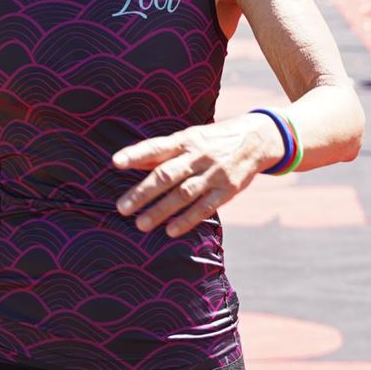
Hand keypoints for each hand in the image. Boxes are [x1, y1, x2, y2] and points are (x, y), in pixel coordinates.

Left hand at [112, 116, 279, 237]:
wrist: (255, 140)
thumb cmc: (211, 141)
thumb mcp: (188, 138)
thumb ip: (161, 152)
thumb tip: (131, 162)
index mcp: (185, 140)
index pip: (156, 147)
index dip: (136, 154)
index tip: (115, 162)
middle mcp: (198, 156)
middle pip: (167, 175)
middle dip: (143, 192)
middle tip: (121, 208)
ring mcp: (214, 173)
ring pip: (183, 194)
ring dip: (161, 210)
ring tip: (141, 224)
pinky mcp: (227, 190)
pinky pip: (205, 207)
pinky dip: (188, 219)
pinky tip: (171, 230)